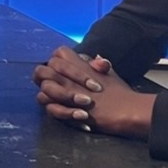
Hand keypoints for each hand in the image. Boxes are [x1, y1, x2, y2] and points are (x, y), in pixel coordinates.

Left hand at [32, 46, 153, 138]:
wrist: (125, 110)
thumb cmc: (119, 93)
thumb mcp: (109, 73)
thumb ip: (98, 65)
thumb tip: (97, 58)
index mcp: (79, 63)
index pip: (58, 54)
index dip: (58, 63)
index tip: (64, 73)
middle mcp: (69, 75)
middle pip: (41, 70)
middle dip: (46, 79)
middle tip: (58, 88)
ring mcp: (66, 91)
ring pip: (43, 89)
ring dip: (52, 97)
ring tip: (66, 103)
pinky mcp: (67, 108)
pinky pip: (50, 108)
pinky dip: (58, 112)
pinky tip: (73, 114)